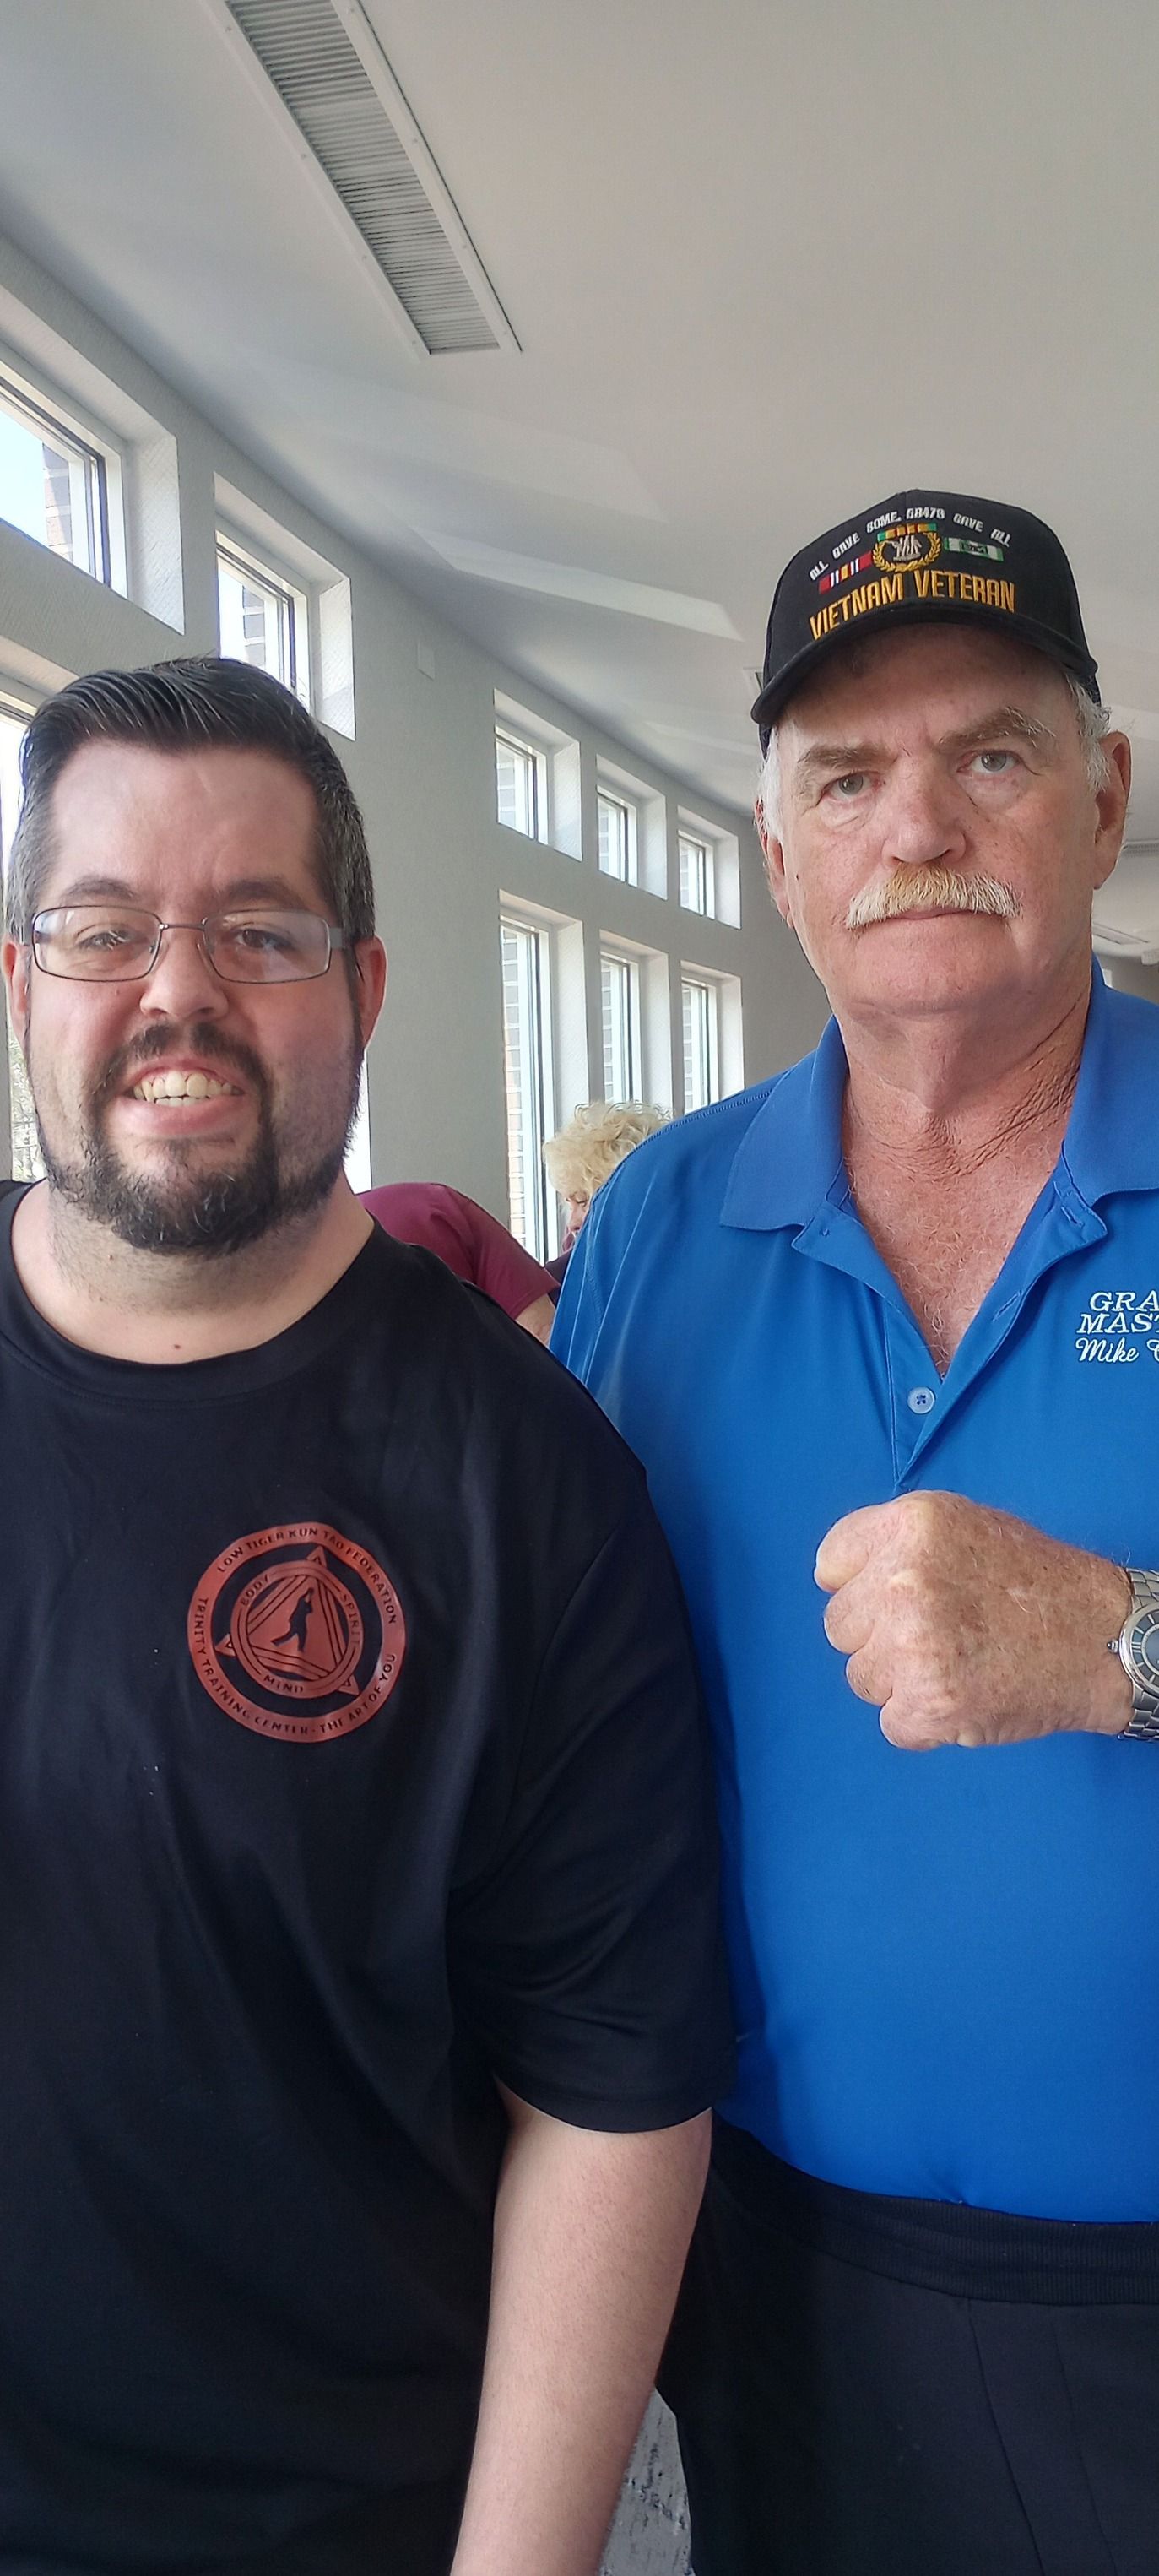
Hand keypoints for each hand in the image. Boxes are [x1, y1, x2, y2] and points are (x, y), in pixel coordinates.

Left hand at [815, 1491, 1132, 1749]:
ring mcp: (914, 1645)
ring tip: (957, 1663)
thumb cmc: (1035, 1582)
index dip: (862, 1587)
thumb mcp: (963, 1524)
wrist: (1099, 1638)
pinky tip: (964, 1695)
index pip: (830, 1565)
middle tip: (939, 1635)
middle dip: (880, 1637)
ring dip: (900, 1681)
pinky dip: (924, 1722)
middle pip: (840, 1627)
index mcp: (910, 1527)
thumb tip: (832, 1576)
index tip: (895, 1599)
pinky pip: (892, 1724)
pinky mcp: (930, 1704)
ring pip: (862, 1678)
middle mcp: (904, 1581)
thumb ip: (895, 1543)